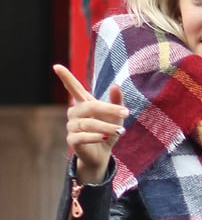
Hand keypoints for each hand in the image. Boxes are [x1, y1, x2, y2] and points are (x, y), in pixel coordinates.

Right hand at [53, 65, 127, 183]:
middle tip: (126, 113)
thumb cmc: (109, 129)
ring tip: (121, 131)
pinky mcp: (72, 140)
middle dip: (109, 109)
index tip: (57, 66)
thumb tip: (115, 85)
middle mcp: (75, 113)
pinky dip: (96, 137)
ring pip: (89, 124)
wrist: (103, 153)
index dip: (66, 77)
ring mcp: (72, 126)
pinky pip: (82, 137)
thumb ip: (117, 100)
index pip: (74, 88)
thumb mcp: (117, 115)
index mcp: (84, 103)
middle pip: (89, 106)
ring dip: (107, 127)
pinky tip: (106, 138)